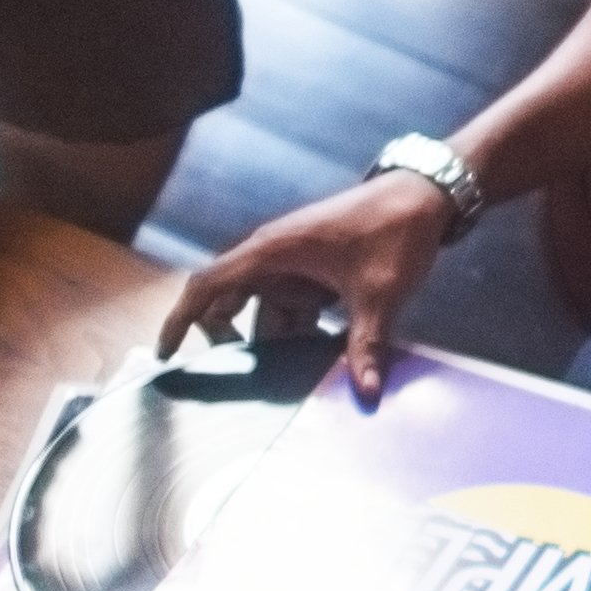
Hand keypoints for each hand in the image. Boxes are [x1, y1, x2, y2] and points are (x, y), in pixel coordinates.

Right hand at [155, 173, 455, 397]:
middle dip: (233, 343)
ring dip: (273, 343)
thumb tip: (367, 393)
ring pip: (263, 312)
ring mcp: (291, 265)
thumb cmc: (394, 232)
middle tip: (249, 386)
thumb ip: (367, 345)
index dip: (181, 319)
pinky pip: (289, 308)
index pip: (207, 286)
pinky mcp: (311, 272)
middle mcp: (271, 257)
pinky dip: (297, 334)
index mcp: (271, 252)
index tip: (167, 353)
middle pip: (229, 305)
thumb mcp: (380, 294)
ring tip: (290, 381)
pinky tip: (317, 361)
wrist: (424, 197)